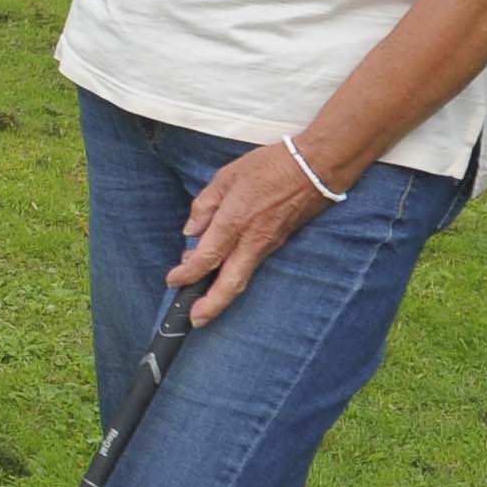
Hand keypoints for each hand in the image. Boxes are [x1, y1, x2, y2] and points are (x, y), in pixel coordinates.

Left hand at [168, 141, 343, 323]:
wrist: (313, 169)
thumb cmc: (270, 167)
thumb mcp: (226, 177)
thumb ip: (204, 205)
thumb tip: (191, 229)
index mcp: (234, 221)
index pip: (207, 257)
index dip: (187, 273)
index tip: (173, 280)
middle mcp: (252, 240)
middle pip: (230, 283)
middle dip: (211, 306)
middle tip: (195, 319)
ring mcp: (267, 245)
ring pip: (243, 278)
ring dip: (222, 294)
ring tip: (205, 301)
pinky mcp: (278, 243)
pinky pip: (252, 265)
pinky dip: (235, 274)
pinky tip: (224, 271)